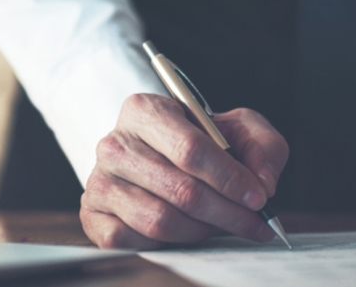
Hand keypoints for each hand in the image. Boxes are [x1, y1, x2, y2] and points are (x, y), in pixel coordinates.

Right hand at [80, 94, 288, 248]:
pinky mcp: (92, 214)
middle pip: (180, 190)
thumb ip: (263, 146)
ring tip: (222, 225)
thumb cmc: (199, 141)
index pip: (190, 149)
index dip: (229, 178)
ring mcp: (99, 180)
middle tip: (255, 223)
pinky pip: (134, 242)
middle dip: (227, 212)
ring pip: (160, 220)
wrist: (157, 155)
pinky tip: (186, 232)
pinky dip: (168, 244)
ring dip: (202, 230)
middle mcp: (115, 144)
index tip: (259, 197)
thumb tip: (263, 183)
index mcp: (145, 110)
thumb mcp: (238, 129)